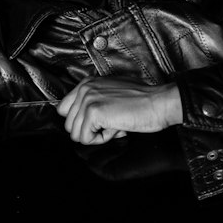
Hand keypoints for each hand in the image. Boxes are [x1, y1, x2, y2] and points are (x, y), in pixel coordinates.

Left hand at [57, 78, 182, 144]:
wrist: (159, 102)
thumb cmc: (144, 100)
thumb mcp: (114, 92)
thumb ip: (96, 100)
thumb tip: (85, 120)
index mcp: (87, 83)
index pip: (64, 109)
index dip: (81, 122)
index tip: (100, 121)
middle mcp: (84, 89)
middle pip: (69, 124)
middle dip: (90, 130)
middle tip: (111, 123)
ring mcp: (87, 100)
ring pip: (76, 134)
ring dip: (96, 136)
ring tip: (115, 125)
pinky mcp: (93, 112)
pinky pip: (86, 139)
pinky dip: (102, 139)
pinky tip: (116, 128)